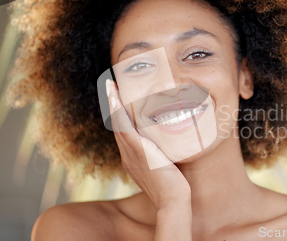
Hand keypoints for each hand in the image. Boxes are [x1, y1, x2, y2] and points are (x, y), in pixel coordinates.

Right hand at [106, 79, 190, 209]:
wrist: (173, 201)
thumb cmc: (175, 187)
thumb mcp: (166, 166)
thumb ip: (164, 154)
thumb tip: (174, 144)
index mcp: (132, 159)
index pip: (124, 132)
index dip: (120, 115)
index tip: (120, 98)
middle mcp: (127, 155)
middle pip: (117, 125)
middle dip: (113, 104)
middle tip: (112, 85)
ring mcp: (130, 154)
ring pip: (118, 123)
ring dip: (112, 102)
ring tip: (111, 85)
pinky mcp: (137, 152)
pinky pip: (124, 127)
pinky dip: (118, 111)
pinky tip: (115, 96)